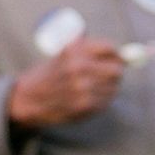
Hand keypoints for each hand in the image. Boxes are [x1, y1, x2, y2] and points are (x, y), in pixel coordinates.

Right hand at [5, 38, 127, 133]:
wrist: (29, 99)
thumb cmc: (50, 75)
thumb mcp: (64, 53)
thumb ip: (89, 49)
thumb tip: (125, 52)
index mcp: (74, 50)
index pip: (109, 49)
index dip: (115, 54)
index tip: (115, 58)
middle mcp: (78, 67)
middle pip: (116, 69)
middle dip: (115, 71)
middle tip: (110, 74)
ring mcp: (82, 88)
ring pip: (114, 87)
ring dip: (110, 87)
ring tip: (96, 87)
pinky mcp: (84, 106)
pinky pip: (106, 101)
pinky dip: (103, 100)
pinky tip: (92, 98)